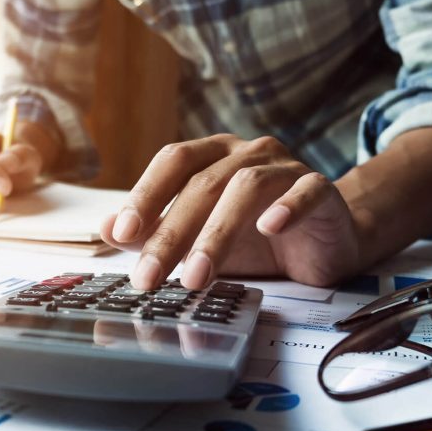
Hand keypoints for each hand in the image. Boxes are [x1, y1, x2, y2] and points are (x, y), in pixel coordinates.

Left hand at [100, 134, 360, 289]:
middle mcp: (248, 153)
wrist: (325, 241)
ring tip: (195, 277)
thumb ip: (154, 232)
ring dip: (217, 234)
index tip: (121, 234)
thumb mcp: (198, 240)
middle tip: (148, 277)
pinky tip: (270, 229)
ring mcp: (287, 167)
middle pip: (202, 184)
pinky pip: (307, 190)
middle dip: (170, 234)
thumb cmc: (255, 238)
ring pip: (247, 187)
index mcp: (214, 155)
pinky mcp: (322, 189)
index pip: (173, 162)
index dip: (145, 195)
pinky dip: (289, 207)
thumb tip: (105, 230)